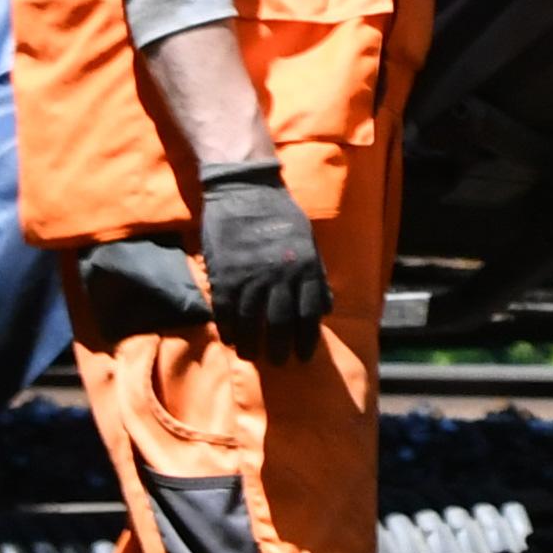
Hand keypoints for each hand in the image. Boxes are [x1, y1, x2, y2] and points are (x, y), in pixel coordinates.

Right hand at [197, 161, 330, 361]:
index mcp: (305, 267)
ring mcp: (251, 276)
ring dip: (252, 343)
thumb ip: (316, 275)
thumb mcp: (308, 242)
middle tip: (280, 363)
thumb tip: (326, 307)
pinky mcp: (225, 274)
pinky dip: (228, 328)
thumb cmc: (280, 215)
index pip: (310, 313)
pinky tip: (230, 339)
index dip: (306, 338)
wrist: (245, 190)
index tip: (304, 356)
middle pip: (282, 322)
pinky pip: (226, 309)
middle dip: (281, 347)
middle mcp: (281, 276)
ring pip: (252, 321)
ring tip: (252, 356)